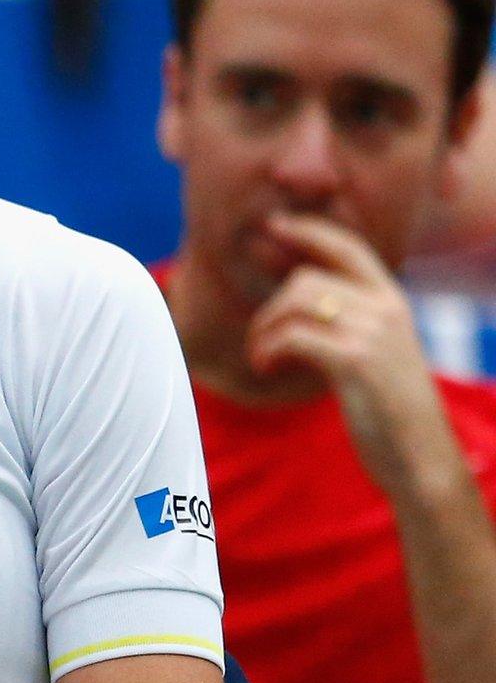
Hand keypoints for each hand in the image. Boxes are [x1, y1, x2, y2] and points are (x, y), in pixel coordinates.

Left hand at [246, 213, 453, 498]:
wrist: (420, 458)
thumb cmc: (390, 410)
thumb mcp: (377, 353)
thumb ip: (349, 322)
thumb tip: (297, 301)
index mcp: (393, 302)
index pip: (348, 247)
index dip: (308, 231)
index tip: (275, 224)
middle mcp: (386, 309)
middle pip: (304, 281)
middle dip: (270, 311)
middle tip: (261, 345)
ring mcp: (372, 333)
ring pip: (293, 305)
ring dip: (263, 332)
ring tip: (263, 360)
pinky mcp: (355, 360)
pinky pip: (291, 337)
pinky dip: (267, 351)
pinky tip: (267, 369)